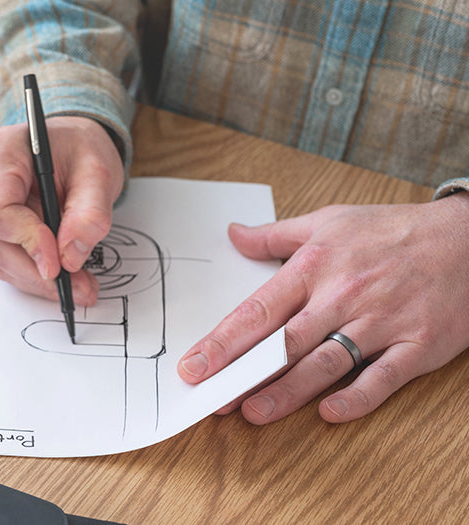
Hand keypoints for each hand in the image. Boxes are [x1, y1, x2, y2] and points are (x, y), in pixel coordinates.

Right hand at [0, 116, 123, 305]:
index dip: (27, 242)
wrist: (67, 144)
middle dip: (37, 272)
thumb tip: (70, 257)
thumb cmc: (78, 148)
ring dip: (36, 278)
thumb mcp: (98, 172)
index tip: (60, 264)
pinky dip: (30, 271)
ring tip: (78, 285)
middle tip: (80, 289)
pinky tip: (59, 275)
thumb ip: (89, 214)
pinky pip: (0, 256)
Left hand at [177, 194, 468, 422]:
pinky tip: (329, 414)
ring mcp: (381, 322)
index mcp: (315, 268)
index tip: (194, 365)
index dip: (223, 341)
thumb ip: (275, 236)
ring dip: (288, 392)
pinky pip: (383, 377)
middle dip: (245, 372)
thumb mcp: (328, 222)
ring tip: (253, 413)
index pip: (258, 310)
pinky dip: (357, 397)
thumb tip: (232, 235)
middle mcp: (343, 296)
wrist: (468, 239)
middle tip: (213, 398)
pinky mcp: (418, 345)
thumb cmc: (392, 231)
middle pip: (285, 342)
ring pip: (326, 363)